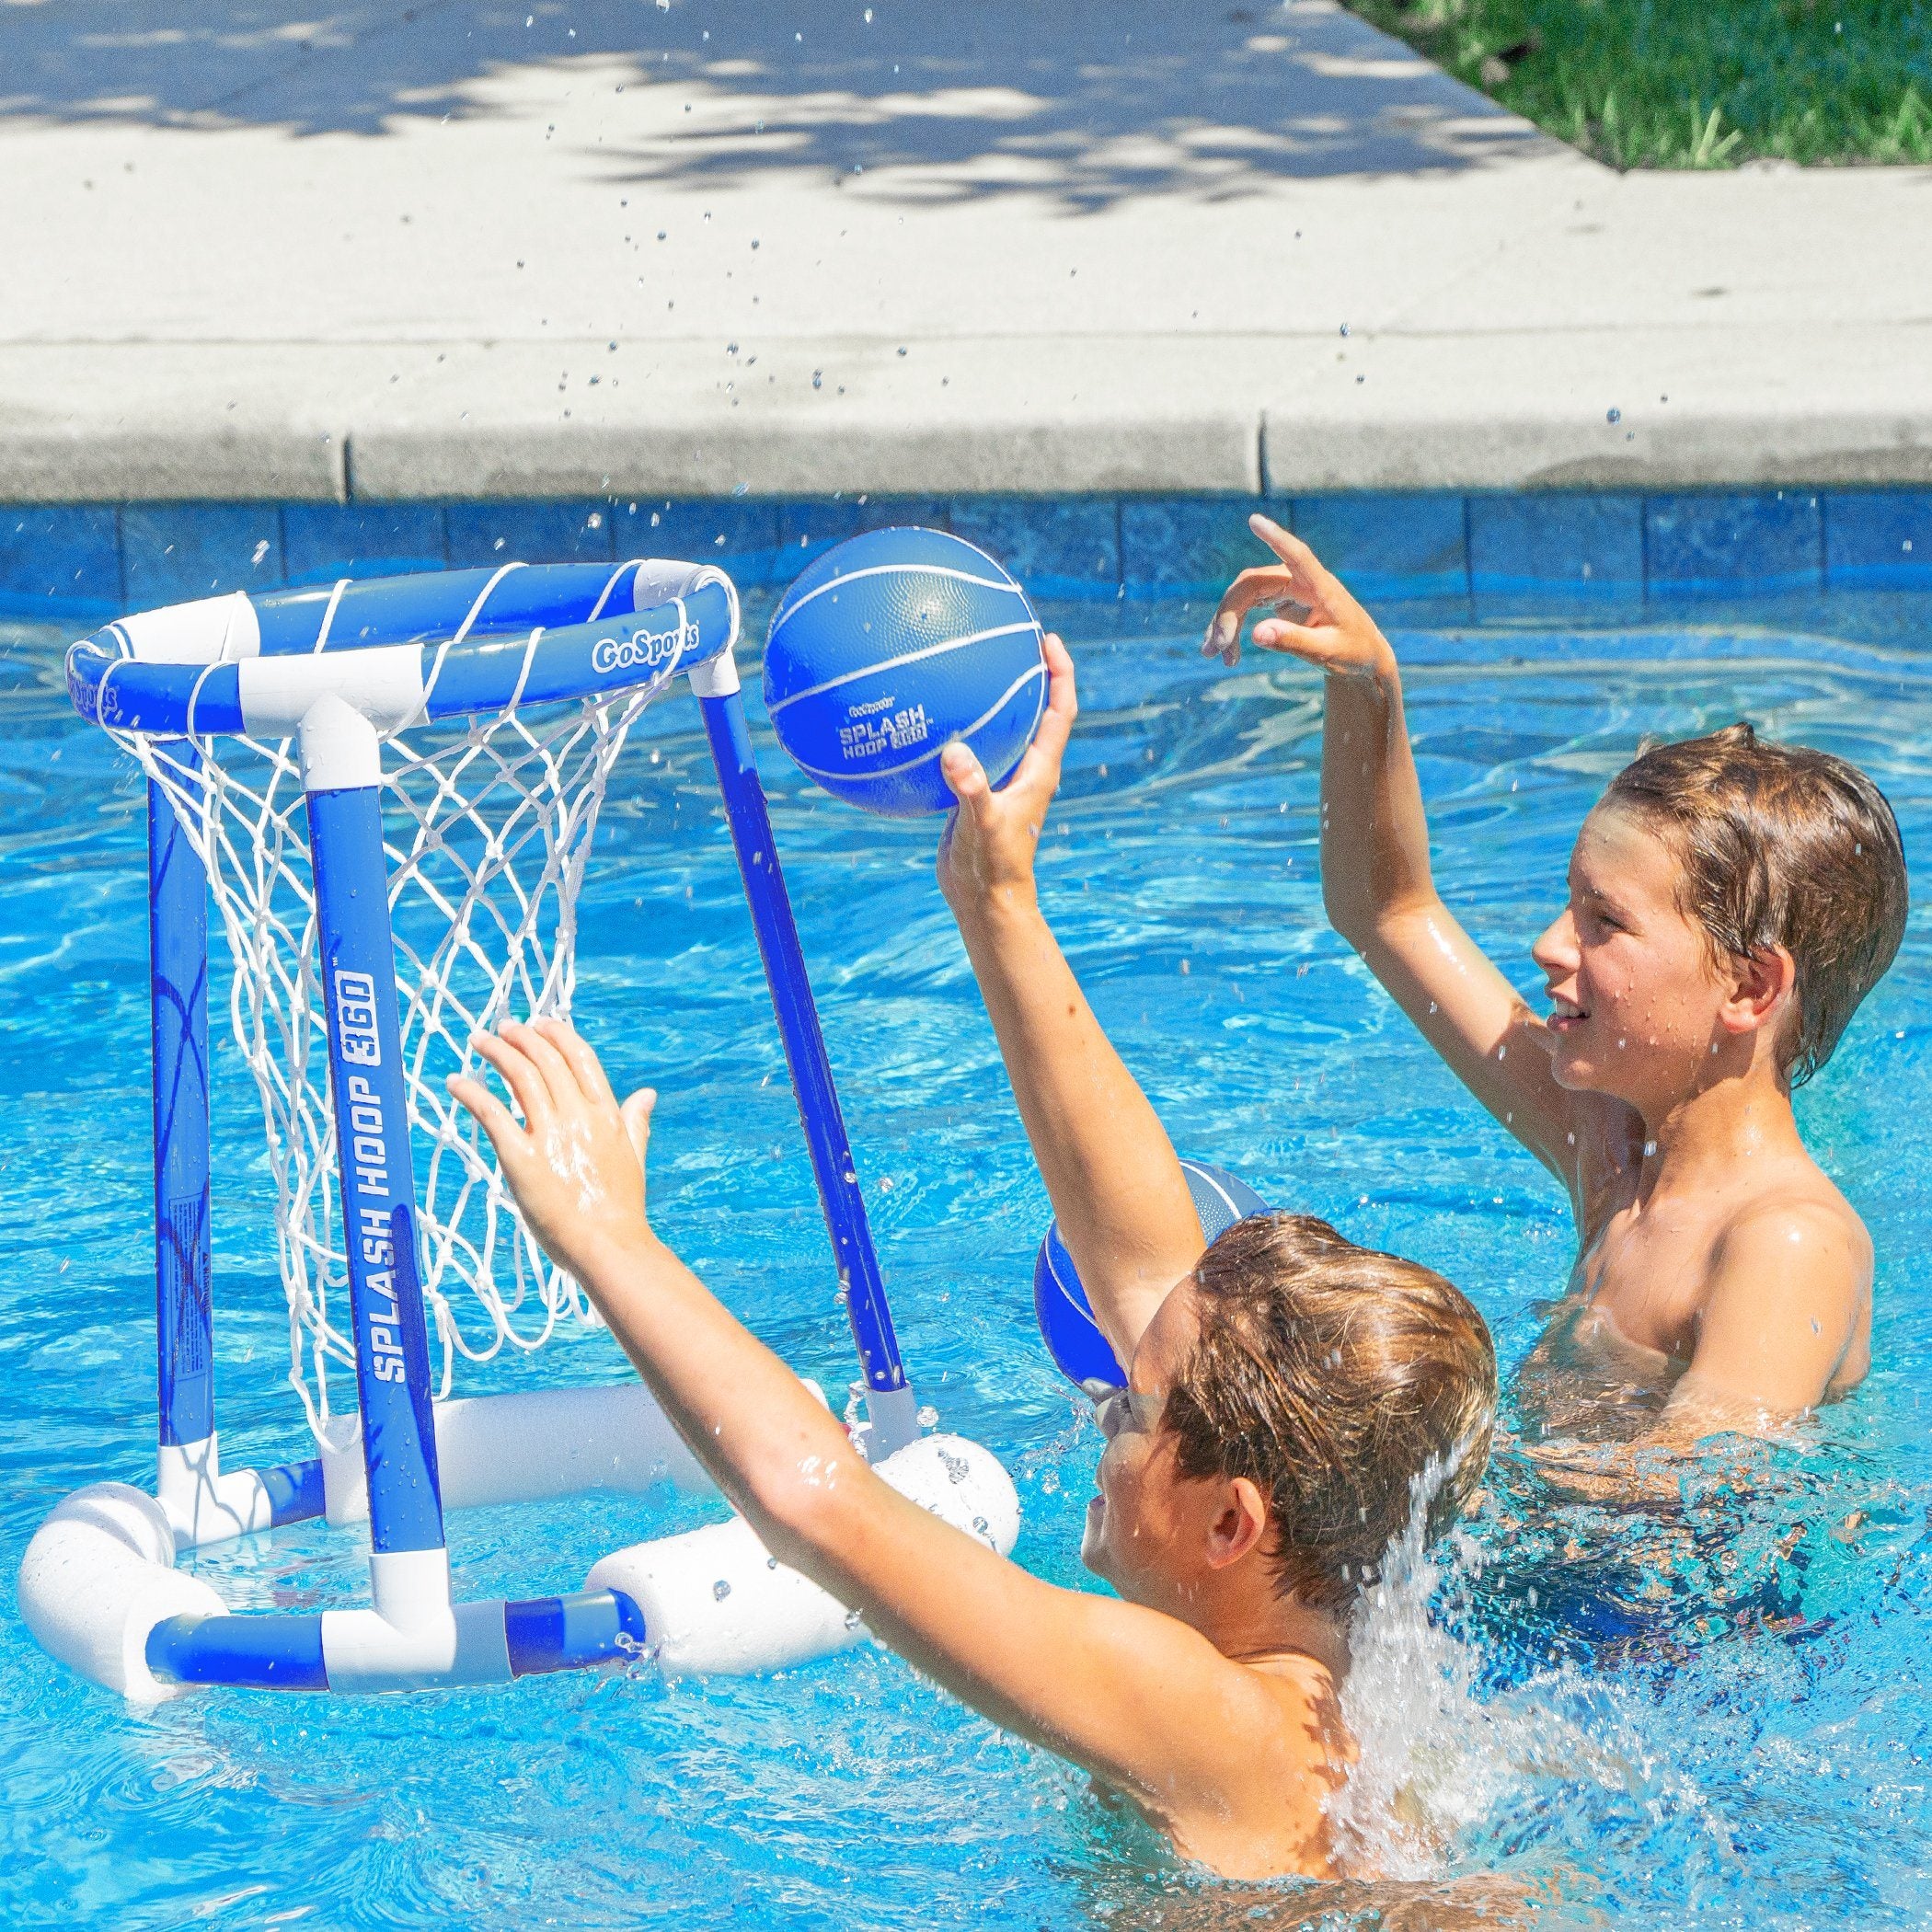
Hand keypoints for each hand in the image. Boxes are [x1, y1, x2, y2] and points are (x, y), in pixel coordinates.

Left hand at [446, 1018, 658, 1283]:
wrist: (608, 1246)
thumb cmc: (621, 1209)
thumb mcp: (634, 1157)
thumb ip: (636, 1122)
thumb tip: (647, 1094)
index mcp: (606, 1114)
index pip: (580, 1058)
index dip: (557, 1035)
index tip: (539, 1024)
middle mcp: (579, 1117)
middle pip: (545, 1060)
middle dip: (521, 1037)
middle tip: (502, 1028)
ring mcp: (550, 1136)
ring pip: (519, 1077)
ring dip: (496, 1053)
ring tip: (479, 1042)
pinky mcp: (521, 1159)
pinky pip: (491, 1114)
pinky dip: (471, 1092)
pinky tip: (456, 1082)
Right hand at [936, 631, 1076, 917]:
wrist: (983, 899)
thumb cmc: (994, 866)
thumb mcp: (983, 826)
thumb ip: (972, 789)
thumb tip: (954, 752)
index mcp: (1039, 769)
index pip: (1060, 710)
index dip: (1060, 672)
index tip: (1047, 639)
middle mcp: (1025, 768)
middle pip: (1034, 707)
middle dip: (1026, 671)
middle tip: (1008, 635)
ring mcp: (1000, 779)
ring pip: (1000, 726)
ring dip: (990, 697)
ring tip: (963, 664)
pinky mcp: (976, 791)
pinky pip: (967, 750)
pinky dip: (950, 730)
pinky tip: (921, 718)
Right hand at [1201, 514, 1394, 678]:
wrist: (1362, 656)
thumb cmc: (1353, 651)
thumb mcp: (1326, 652)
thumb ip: (1294, 641)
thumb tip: (1256, 634)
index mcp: (1321, 587)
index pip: (1298, 556)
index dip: (1277, 538)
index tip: (1255, 521)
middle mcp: (1301, 581)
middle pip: (1253, 584)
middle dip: (1228, 614)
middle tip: (1215, 649)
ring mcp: (1288, 588)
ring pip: (1244, 594)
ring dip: (1225, 622)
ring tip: (1214, 655)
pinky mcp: (1279, 600)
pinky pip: (1246, 606)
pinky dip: (1232, 627)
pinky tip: (1225, 652)